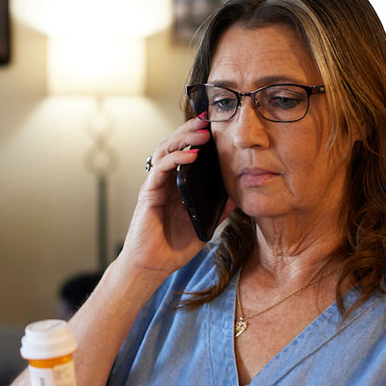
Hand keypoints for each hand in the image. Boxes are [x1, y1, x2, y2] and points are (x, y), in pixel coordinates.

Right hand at [117, 115, 231, 279]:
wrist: (152, 265)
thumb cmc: (173, 248)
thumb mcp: (203, 226)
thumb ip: (218, 211)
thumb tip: (237, 197)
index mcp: (177, 187)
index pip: (186, 153)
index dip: (197, 139)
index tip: (215, 127)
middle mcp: (165, 182)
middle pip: (174, 145)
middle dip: (190, 130)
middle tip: (208, 119)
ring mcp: (156, 185)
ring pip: (165, 150)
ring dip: (183, 138)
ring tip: (202, 133)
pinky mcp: (149, 192)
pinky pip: (161, 168)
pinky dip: (176, 158)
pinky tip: (191, 155)